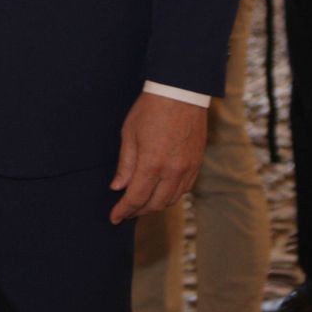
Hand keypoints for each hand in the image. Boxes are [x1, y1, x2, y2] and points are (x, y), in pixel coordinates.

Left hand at [109, 92, 207, 222]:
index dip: (124, 210)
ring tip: (141, 205)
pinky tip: (160, 193)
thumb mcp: (128, 134)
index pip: (136, 197)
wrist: (180, 94)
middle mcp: (173, 171)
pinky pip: (184, 188)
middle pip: (156, 203)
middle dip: (139, 211)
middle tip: (125, 212)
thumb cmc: (149, 110)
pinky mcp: (197, 163)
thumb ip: (125, 165)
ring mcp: (188, 168)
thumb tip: (118, 188)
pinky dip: (171, 196)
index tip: (114, 217)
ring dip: (155, 206)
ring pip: (172, 199)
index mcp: (152, 163)